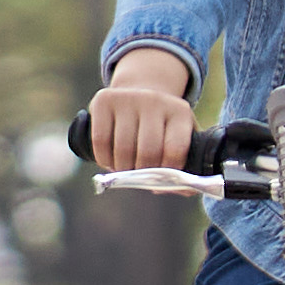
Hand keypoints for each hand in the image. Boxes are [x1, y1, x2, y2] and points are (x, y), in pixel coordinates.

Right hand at [88, 52, 199, 175]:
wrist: (137, 95)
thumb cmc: (160, 127)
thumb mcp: (178, 137)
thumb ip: (183, 164)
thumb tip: (180, 190)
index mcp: (180, 112)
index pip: (175, 150)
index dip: (167, 173)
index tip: (161, 180)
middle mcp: (156, 101)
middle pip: (148, 152)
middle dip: (142, 173)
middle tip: (139, 177)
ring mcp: (129, 98)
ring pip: (123, 149)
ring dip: (122, 169)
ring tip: (125, 171)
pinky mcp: (104, 99)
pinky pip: (101, 140)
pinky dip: (104, 159)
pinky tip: (110, 162)